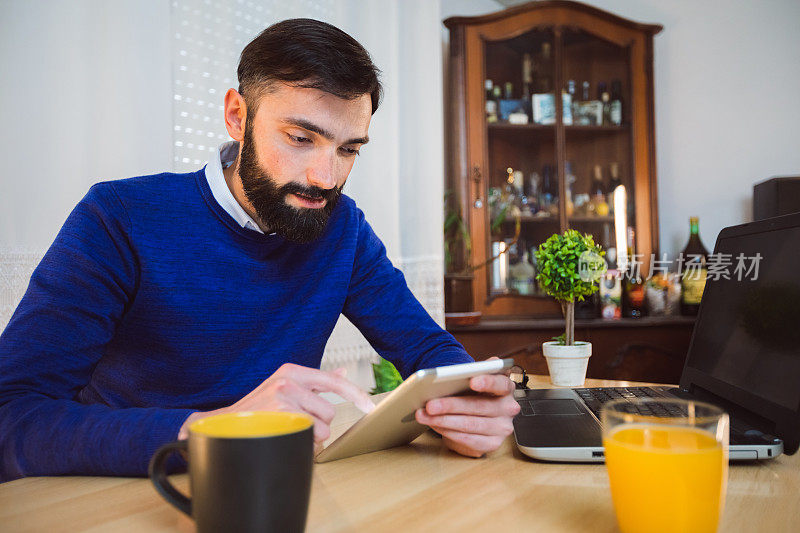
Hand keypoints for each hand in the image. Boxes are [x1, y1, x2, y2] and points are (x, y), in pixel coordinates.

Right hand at [178, 363, 374, 444]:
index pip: (333, 381)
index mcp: (291, 372)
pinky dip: (301, 444)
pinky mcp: (279, 417)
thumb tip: (342, 370)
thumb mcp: (284, 387)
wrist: (222, 426)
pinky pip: (308, 438)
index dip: (356, 394)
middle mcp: (288, 381)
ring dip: (309, 437)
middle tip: (295, 425)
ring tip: (287, 432)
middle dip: (318, 425)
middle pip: (329, 412)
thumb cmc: (256, 410)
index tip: (370, 406)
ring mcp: (283, 399)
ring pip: (321, 428)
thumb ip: (315, 381)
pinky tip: (283, 438)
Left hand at [414, 364, 519, 457]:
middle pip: (479, 406)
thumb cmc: (474, 393)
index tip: (472, 381)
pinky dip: (448, 432)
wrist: (477, 414)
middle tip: (430, 405)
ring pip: (470, 425)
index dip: (487, 382)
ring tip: (425, 416)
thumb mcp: (474, 379)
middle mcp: (508, 408)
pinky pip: (468, 440)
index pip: (501, 383)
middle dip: (450, 405)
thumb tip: (452, 373)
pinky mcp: (493, 443)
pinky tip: (435, 426)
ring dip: (444, 421)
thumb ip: (470, 372)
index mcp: (506, 387)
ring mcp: (502, 427)